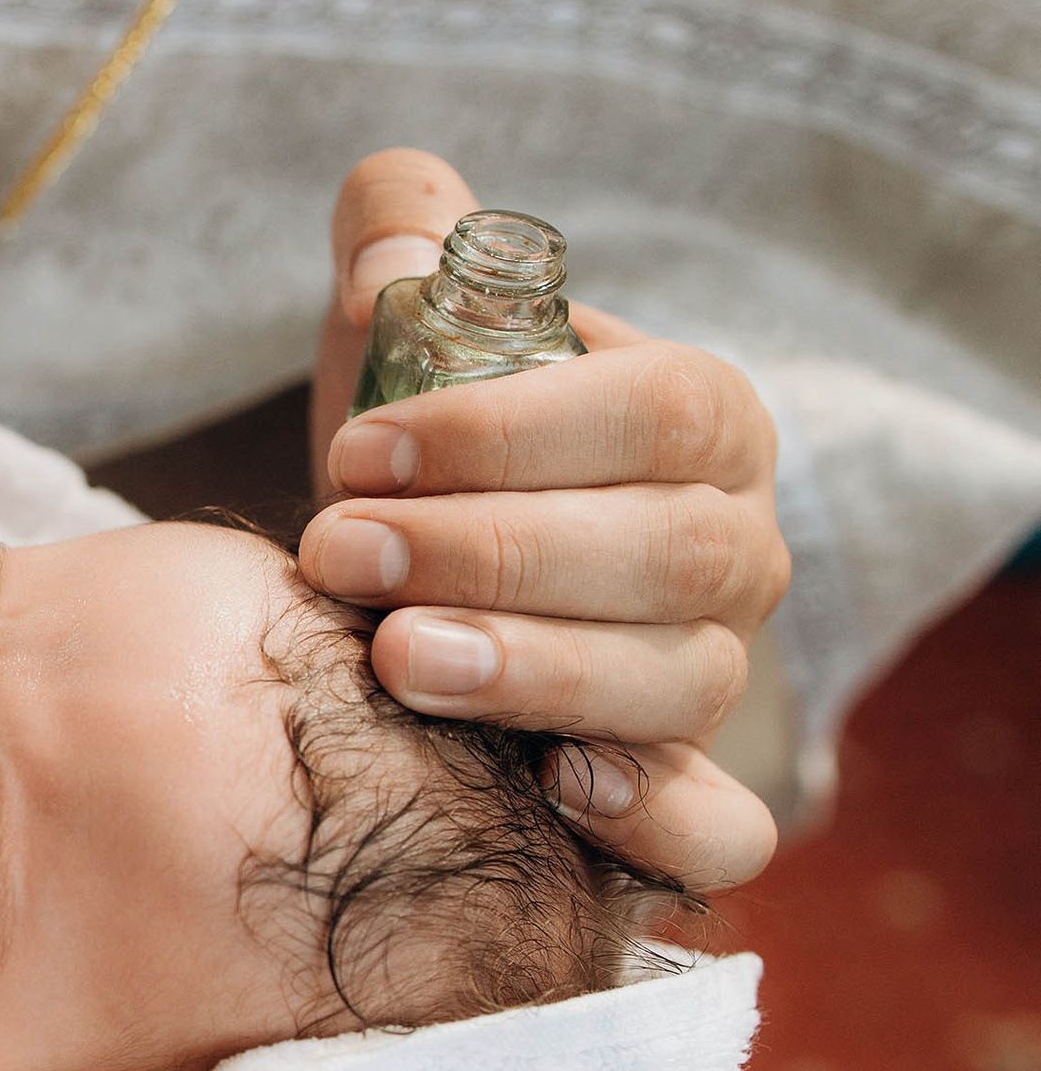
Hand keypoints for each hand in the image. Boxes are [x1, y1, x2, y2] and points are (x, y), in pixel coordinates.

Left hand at [299, 149, 790, 890]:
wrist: (411, 584)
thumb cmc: (419, 448)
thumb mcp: (404, 331)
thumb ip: (399, 242)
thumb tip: (392, 248)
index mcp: (701, 420)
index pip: (657, 411)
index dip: (509, 433)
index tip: (360, 449)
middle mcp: (732, 549)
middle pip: (668, 554)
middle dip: (493, 554)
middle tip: (339, 553)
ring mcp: (712, 673)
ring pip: (679, 683)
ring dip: (534, 673)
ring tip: (393, 661)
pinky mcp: (679, 788)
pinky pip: (716, 827)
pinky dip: (654, 820)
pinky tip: (548, 790)